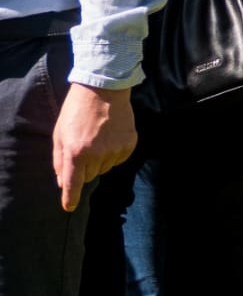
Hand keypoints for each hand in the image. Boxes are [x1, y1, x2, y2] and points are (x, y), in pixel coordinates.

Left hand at [53, 84, 136, 212]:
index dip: (70, 198)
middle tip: (85, 146)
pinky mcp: (129, 144)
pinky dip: (114, 152)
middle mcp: (97, 154)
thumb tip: (63, 182)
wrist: (104, 89)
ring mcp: (115, 149)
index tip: (69, 207)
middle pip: (90, 176)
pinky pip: (119, 159)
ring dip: (100, 159)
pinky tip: (111, 136)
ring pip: (105, 168)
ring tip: (99, 137)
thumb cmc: (77, 110)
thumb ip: (59, 160)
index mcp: (76, 152)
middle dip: (85, 167)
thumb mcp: (60, 134)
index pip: (73, 184)